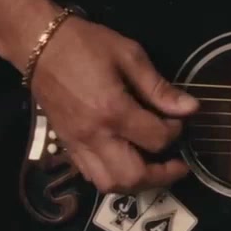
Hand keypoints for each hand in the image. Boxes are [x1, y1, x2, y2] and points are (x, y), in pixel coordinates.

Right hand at [30, 18, 198, 193]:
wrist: (40, 47)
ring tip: (154, 168)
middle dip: (162, 176)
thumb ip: (159, 87)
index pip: (157, 139)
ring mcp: (77, 144)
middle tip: (178, 164)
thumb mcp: (130, 56)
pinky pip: (91, 175)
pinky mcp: (66, 146)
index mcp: (113, 111)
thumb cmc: (87, 45)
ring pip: (109, 184)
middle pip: (132, 177)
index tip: (181, 120)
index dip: (177, 132)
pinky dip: (113, 176)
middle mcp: (94, 135)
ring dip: (136, 183)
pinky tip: (126, 160)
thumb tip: (191, 108)